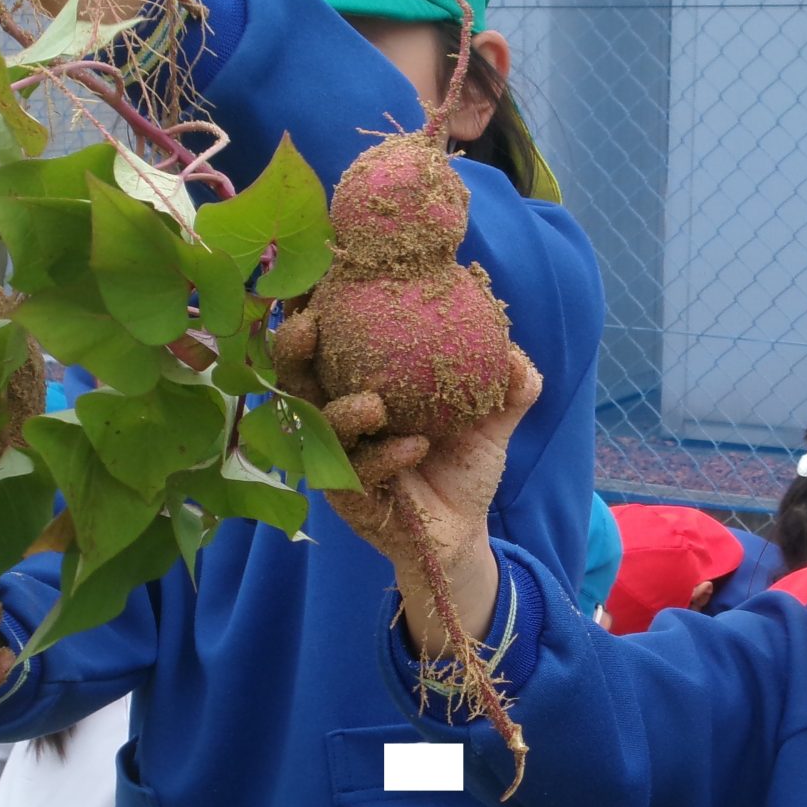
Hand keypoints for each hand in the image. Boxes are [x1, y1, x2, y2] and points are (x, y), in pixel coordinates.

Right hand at [273, 308, 539, 654]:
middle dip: (291, 349)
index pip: (326, 342)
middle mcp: (336, 420)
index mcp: (357, 387)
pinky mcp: (348, 500)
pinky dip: (385, 458)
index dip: (310, 307)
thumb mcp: (492, 418)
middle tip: (307, 324)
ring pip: (318, 430)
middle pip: (296, 379)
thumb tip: (515, 349)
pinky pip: (357, 475)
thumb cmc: (463, 465)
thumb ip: (510, 382)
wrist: (464, 531)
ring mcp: (336, 460)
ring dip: (341, 412)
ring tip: (373, 404)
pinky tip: (413, 448)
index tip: (316, 274)